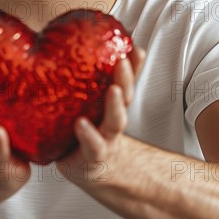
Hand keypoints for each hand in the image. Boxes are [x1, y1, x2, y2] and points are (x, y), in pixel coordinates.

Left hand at [56, 45, 145, 187]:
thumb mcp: (93, 107)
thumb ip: (94, 83)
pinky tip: (81, 124)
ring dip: (115, 106)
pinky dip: (88, 135)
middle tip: (123, 61)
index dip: (134, 66)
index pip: (126, 81)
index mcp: (113, 105)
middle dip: (126, 79)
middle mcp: (113, 121)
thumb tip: (83, 47)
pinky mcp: (91, 156)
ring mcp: (105, 139)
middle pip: (124, 98)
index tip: (137, 49)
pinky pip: (92, 145)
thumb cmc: (91, 132)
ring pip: (115, 122)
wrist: (91, 171)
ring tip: (113, 89)